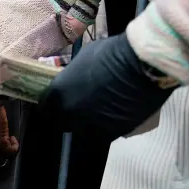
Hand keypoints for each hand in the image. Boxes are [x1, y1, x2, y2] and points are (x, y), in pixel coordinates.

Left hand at [38, 33, 177, 140]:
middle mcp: (69, 114)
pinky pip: (102, 135)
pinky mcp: (110, 134)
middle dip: (68, 116)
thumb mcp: (83, 58)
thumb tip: (73, 80)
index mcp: (58, 94)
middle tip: (81, 107)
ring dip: (87, 124)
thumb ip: (73, 75)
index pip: (45, 108)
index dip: (52, 105)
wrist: (143, 65)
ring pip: (82, 132)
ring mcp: (88, 126)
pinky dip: (105, 128)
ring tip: (100, 112)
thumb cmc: (112, 53)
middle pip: (62, 123)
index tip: (59, 102)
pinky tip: (113, 117)